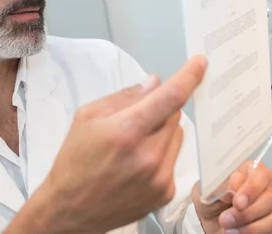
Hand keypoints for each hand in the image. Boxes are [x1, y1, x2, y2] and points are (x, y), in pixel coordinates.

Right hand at [11, 55, 207, 233]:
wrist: (70, 209)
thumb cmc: (74, 161)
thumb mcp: (87, 117)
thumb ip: (125, 97)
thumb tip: (155, 83)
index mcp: (126, 131)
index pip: (170, 97)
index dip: (189, 76)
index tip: (200, 63)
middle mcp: (148, 156)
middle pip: (174, 115)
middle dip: (160, 110)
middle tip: (135, 121)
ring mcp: (159, 177)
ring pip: (177, 136)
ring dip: (162, 132)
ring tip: (133, 147)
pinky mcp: (165, 192)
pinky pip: (174, 159)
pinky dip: (161, 154)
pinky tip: (137, 165)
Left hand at [192, 161, 271, 233]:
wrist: (206, 222)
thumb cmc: (208, 200)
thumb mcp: (205, 190)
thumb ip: (219, 185)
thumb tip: (233, 185)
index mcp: (244, 171)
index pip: (259, 171)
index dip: (251, 185)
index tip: (234, 195)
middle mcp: (259, 186)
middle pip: (268, 194)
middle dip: (247, 209)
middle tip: (227, 216)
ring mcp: (265, 204)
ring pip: (270, 210)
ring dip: (246, 221)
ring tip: (226, 224)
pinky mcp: (267, 222)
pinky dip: (253, 230)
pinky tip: (236, 231)